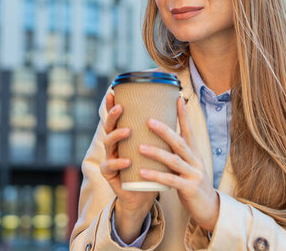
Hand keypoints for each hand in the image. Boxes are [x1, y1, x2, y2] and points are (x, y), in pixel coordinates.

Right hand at [99, 92, 157, 242]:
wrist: (142, 194)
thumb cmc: (150, 167)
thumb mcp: (155, 146)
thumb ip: (159, 130)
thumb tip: (177, 104)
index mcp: (123, 136)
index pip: (116, 117)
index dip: (111, 105)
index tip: (112, 91)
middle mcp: (114, 145)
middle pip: (109, 127)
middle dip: (113, 116)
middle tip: (121, 107)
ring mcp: (110, 159)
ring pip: (108, 144)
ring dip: (116, 136)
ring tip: (127, 131)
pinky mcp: (110, 175)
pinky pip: (111, 167)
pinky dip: (119, 163)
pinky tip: (127, 160)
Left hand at [138, 97, 219, 231]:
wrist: (210, 208)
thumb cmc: (194, 184)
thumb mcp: (190, 165)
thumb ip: (179, 153)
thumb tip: (167, 136)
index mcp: (194, 154)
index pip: (189, 130)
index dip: (183, 115)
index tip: (178, 98)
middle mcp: (195, 161)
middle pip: (179, 142)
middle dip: (164, 130)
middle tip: (148, 120)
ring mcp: (193, 175)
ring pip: (173, 160)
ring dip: (156, 152)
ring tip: (139, 146)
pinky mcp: (189, 189)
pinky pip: (170, 181)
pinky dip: (156, 175)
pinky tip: (142, 172)